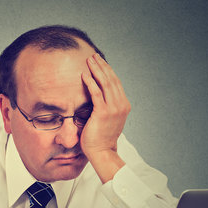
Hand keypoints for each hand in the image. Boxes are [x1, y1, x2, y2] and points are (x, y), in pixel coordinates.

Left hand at [80, 53, 129, 182]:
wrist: (102, 152)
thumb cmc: (101, 137)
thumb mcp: (107, 119)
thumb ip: (106, 107)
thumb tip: (98, 97)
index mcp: (123, 105)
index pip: (115, 83)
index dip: (107, 70)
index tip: (100, 62)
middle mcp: (121, 105)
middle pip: (111, 80)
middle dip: (102, 66)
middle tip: (93, 56)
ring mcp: (113, 108)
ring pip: (105, 83)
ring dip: (96, 70)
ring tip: (89, 61)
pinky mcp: (103, 113)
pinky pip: (96, 93)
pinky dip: (90, 82)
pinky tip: (84, 75)